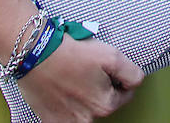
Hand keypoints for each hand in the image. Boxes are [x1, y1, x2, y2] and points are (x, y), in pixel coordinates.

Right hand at [16, 36, 143, 121]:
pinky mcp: (49, 120)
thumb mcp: (112, 56)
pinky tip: (61, 89)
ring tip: (72, 77)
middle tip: (87, 69)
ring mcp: (66, 122)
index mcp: (105, 105)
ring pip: (86, 108)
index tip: (105, 68)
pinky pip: (66, 114)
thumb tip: (135, 83)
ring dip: (83, 96)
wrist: (34, 54)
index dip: (118, 79)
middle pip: (104, 102)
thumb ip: (131, 73)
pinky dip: (66, 103)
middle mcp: (87, 119)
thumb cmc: (71, 53)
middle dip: (100, 87)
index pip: (125, 95)